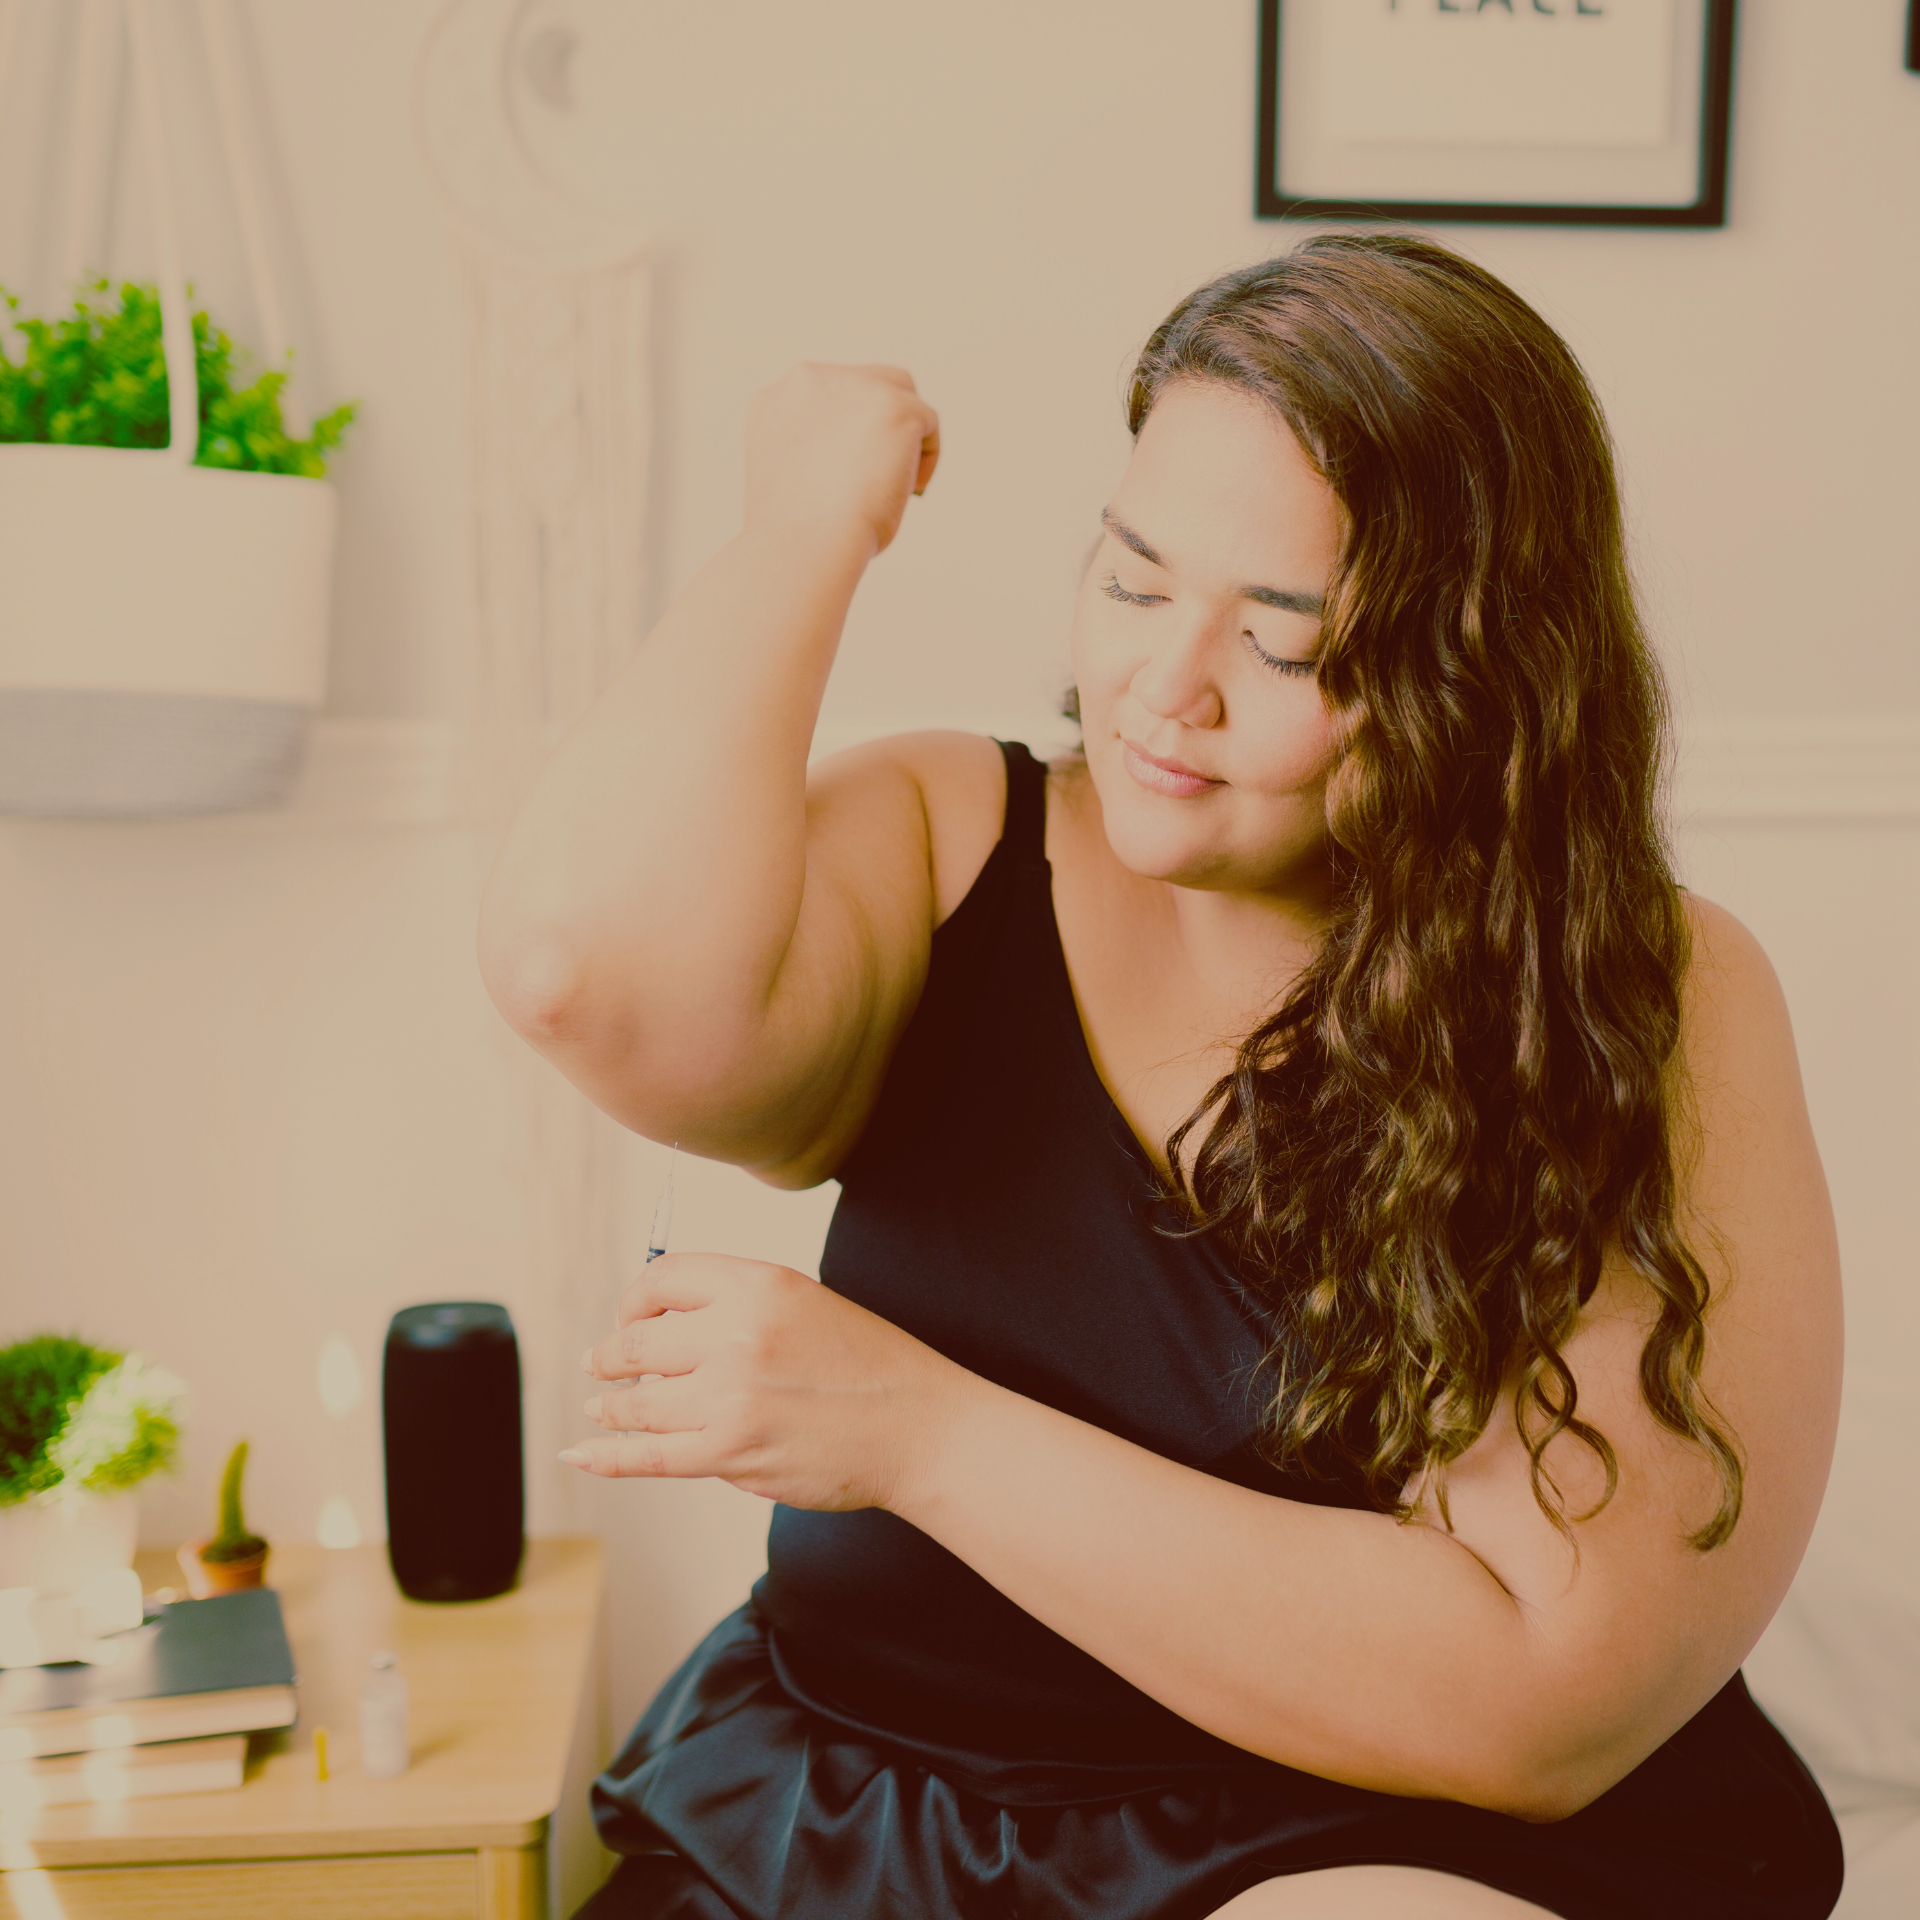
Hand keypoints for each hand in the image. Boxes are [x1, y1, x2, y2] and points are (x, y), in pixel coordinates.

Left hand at [563, 1252, 965, 1509]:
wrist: (917, 1426)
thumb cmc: (868, 1366)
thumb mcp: (805, 1303)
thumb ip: (738, 1308)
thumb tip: (664, 1328)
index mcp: (759, 1283)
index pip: (663, 1277)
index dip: (635, 1300)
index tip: (630, 1318)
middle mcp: (738, 1332)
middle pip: (639, 1342)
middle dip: (609, 1357)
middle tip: (599, 1365)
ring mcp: (730, 1395)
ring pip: (640, 1403)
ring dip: (612, 1407)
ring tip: (603, 1407)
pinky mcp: (730, 1451)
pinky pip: (648, 1454)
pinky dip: (606, 1456)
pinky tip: (582, 1452)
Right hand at [743, 364, 939, 556]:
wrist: (803, 544)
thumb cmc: (797, 536)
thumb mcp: (794, 481)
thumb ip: (817, 454)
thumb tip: (860, 461)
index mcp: (776, 399)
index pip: (825, 398)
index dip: (846, 432)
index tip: (850, 472)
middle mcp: (809, 381)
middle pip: (865, 382)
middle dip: (880, 422)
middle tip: (884, 472)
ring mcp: (853, 386)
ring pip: (900, 392)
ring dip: (905, 434)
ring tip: (898, 483)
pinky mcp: (894, 405)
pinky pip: (927, 423)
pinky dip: (925, 459)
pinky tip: (907, 492)